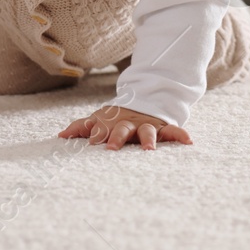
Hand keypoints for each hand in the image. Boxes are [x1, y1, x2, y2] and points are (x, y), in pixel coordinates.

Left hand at [58, 104, 190, 150]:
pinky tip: (188, 142)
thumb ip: (81, 127)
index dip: (96, 133)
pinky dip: (180, 135)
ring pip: (147, 132)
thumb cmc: (116, 117)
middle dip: (117, 137)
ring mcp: (146, 125)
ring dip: (147, 139)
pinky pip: (173, 131)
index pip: (101, 127)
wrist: (143, 100)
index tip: (92, 142)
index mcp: (111, 122)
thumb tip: (60, 135)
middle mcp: (128, 123)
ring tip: (149, 150)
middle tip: (112, 148)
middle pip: (122, 129)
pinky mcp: (162, 127)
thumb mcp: (99, 119)